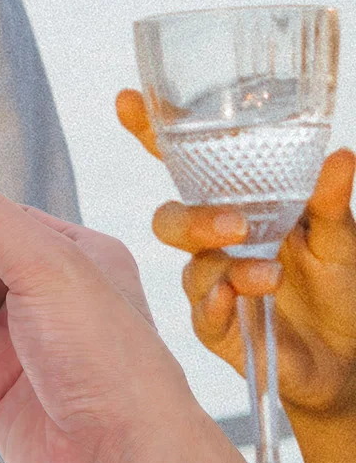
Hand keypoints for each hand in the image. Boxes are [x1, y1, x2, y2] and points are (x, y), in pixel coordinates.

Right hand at [117, 88, 355, 426]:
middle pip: (171, 218)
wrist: (347, 359)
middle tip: (235, 224)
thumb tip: (341, 157)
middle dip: (192, 218)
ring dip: (223, 266)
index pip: (184, 166)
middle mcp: (214, 242)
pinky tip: (237, 297)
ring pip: (188, 265)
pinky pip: (202, 313)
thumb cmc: (335, 287)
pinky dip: (216, 304)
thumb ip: (330, 201)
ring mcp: (212, 283)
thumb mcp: (338, 237)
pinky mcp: (219, 327)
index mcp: (236, 206)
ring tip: (270, 275)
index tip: (129, 103)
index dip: (150, 134)